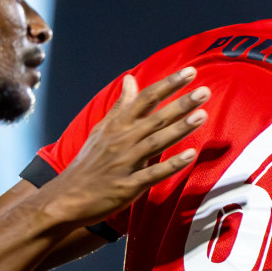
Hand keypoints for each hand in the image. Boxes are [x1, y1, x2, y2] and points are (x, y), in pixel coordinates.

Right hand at [41, 69, 208, 227]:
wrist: (66, 198)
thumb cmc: (89, 163)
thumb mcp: (102, 130)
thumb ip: (121, 106)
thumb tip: (131, 79)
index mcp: (117, 126)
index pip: (145, 99)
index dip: (168, 85)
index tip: (190, 72)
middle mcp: (122, 141)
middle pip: (155, 118)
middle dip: (181, 103)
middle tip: (205, 91)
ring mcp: (125, 163)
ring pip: (156, 142)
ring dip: (179, 129)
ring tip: (202, 115)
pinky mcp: (127, 186)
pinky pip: (152, 174)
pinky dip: (171, 164)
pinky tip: (190, 155)